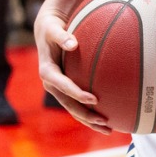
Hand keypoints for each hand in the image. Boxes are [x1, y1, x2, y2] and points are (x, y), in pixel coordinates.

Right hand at [34, 0, 111, 131]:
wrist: (46, 29)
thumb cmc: (52, 27)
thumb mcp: (53, 28)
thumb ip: (61, 36)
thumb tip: (73, 43)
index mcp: (47, 71)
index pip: (62, 86)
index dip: (77, 94)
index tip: (94, 99)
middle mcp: (52, 83)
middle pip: (69, 104)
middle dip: (85, 115)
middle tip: (104, 122)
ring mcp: (59, 88)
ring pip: (73, 109)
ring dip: (89, 120)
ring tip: (108, 129)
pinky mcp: (66, 88)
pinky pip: (78, 103)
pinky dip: (90, 112)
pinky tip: (107, 119)